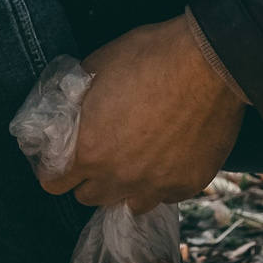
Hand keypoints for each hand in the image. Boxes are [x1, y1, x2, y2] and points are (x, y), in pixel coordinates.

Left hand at [42, 14, 244, 214]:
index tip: (62, 161)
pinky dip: (161, 184)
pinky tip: (165, 161)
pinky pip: (166, 197)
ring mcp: (156, 185)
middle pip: (89, 198)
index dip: (54, 170)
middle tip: (100, 156)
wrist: (209, 61)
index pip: (54, 183)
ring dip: (125, 188)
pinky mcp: (188, 184)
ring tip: (133, 164)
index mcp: (89, 150)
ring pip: (129, 205)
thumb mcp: (95, 68)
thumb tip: (66, 109)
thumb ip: (74, 100)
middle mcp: (119, 177)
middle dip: (89, 179)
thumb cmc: (148, 57)